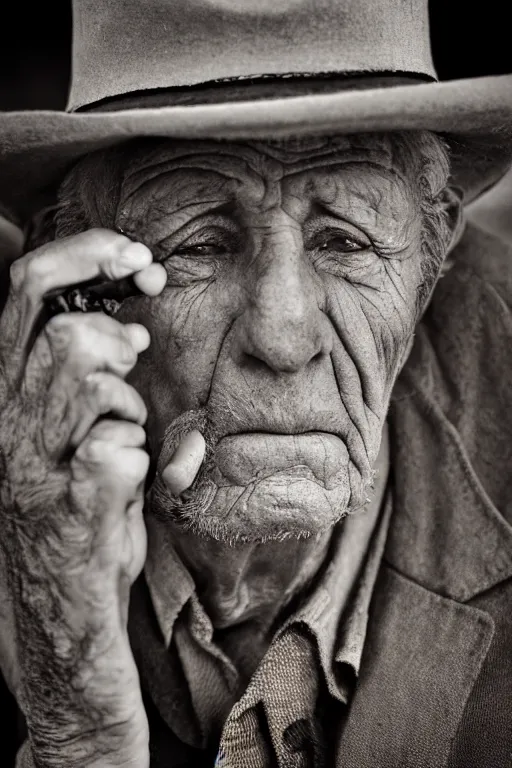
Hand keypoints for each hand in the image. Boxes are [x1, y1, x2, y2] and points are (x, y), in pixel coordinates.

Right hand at [0, 229, 165, 767]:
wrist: (62, 596)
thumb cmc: (79, 497)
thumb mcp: (81, 420)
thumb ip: (99, 370)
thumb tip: (136, 328)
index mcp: (11, 385)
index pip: (29, 288)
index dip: (87, 256)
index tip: (140, 259)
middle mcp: (11, 417)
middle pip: (68, 334)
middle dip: (119, 334)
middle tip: (141, 349)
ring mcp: (36, 463)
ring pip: (94, 382)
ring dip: (130, 400)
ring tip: (128, 428)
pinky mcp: (70, 507)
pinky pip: (116, 451)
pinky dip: (144, 454)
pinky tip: (137, 471)